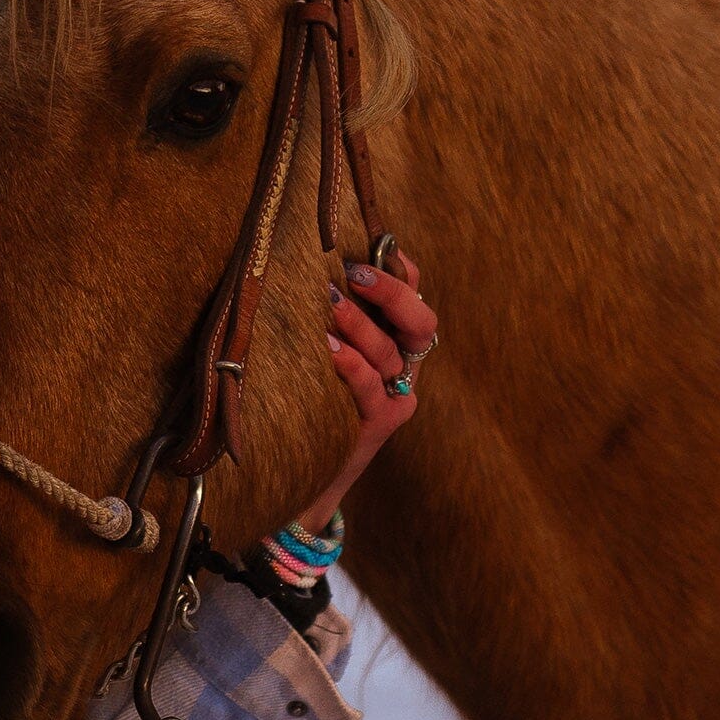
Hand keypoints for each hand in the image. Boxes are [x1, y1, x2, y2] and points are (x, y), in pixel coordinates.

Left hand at [298, 251, 436, 533]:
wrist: (299, 472)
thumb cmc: (305, 401)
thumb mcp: (318, 351)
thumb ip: (327, 317)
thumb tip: (311, 268)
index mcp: (394, 344)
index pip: (413, 296)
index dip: (401, 271)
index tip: (375, 247)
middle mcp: (403, 369)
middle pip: (420, 321)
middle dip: (391, 292)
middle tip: (355, 273)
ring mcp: (395, 398)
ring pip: (390, 352)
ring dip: (359, 324)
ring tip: (329, 302)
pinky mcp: (378, 425)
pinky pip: (371, 387)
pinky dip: (352, 364)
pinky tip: (329, 349)